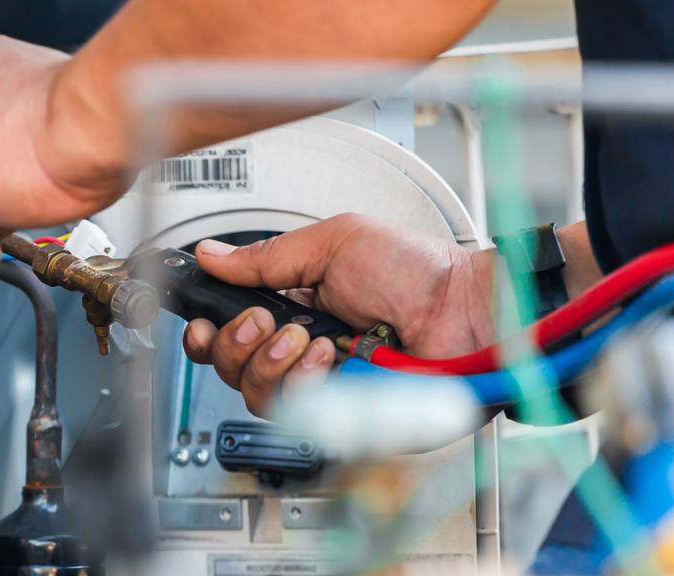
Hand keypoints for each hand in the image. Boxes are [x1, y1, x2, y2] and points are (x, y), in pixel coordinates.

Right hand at [180, 214, 495, 415]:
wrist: (470, 310)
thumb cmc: (422, 272)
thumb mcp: (335, 242)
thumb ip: (268, 255)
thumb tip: (212, 255)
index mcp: (297, 308)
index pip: (232, 332)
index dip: (209, 332)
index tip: (203, 320)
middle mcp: (305, 352)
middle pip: (232, 369)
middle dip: (236, 343)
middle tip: (265, 321)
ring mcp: (324, 389)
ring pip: (257, 396)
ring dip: (273, 363)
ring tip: (309, 338)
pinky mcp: (345, 419)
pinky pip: (297, 417)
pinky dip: (306, 384)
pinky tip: (332, 359)